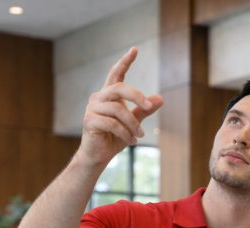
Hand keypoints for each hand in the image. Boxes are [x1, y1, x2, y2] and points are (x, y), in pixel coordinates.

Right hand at [76, 47, 163, 168]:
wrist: (99, 156)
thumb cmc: (114, 138)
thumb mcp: (134, 123)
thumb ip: (144, 110)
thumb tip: (160, 99)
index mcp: (108, 95)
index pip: (116, 74)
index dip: (125, 61)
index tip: (135, 50)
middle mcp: (99, 98)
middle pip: (119, 88)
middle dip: (137, 96)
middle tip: (149, 108)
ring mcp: (92, 108)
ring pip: (117, 109)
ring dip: (132, 123)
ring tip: (139, 135)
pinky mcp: (89, 121)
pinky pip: (112, 123)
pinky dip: (125, 132)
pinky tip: (131, 140)